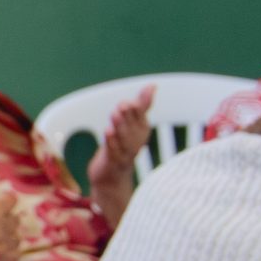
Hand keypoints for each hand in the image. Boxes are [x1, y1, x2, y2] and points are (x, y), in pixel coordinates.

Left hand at [86, 84, 157, 231]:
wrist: (111, 175)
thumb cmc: (122, 144)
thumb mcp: (131, 123)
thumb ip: (142, 105)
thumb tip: (153, 85)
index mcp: (142, 131)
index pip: (141, 117)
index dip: (135, 110)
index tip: (129, 102)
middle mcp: (137, 142)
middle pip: (133, 127)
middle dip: (128, 116)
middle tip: (122, 106)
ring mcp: (125, 153)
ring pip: (124, 138)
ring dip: (120, 126)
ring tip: (114, 114)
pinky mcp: (112, 161)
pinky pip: (112, 150)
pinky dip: (111, 141)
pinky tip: (107, 132)